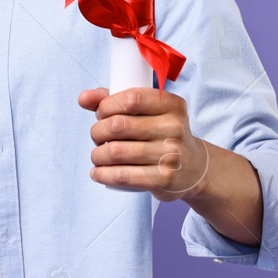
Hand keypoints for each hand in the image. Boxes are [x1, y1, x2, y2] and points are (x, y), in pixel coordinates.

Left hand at [78, 86, 210, 201]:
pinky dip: (102, 174)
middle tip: (98, 137)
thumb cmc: (162, 135)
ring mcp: (170, 154)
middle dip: (97, 131)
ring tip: (98, 155)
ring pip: (115, 152)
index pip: (131, 98)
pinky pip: (122, 176)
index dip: (107, 105)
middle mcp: (174, 127)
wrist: (194, 168)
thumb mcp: (148, 112)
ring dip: (97, 154)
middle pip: (118, 125)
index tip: (101, 113)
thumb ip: (115, 100)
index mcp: (172, 105)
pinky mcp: (164, 179)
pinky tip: (98, 172)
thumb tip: (83, 98)